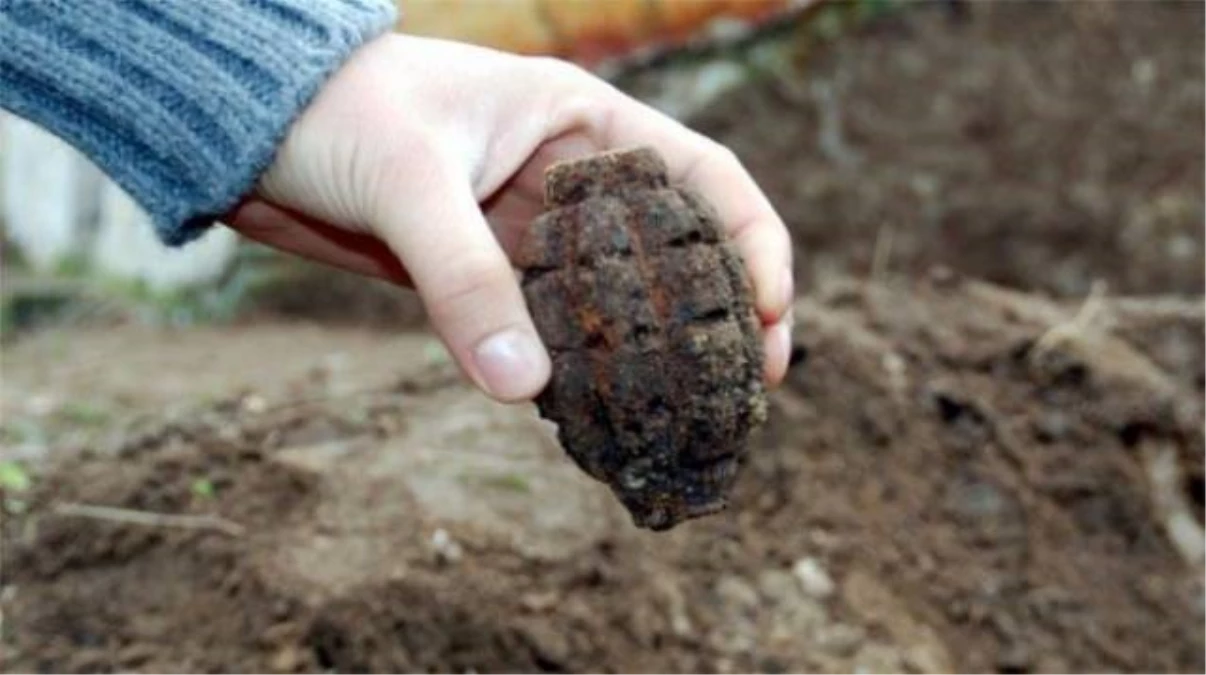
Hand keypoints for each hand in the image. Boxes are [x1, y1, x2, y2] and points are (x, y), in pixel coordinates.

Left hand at [227, 33, 793, 402]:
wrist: (250, 129)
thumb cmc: (336, 112)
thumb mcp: (409, 183)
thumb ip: (464, 279)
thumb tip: (525, 391)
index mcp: (583, 125)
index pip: (702, 176)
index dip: (753, 241)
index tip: (772, 314)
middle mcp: (571, 183)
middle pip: (673, 252)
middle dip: (718, 316)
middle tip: (751, 389)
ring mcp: (529, 235)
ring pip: (612, 303)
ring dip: (651, 356)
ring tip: (689, 417)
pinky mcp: (485, 279)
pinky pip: (547, 332)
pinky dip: (577, 374)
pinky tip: (597, 418)